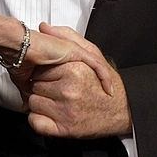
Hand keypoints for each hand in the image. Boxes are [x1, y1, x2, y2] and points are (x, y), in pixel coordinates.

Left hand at [26, 23, 131, 138]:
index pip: (40, 67)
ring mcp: (65, 111)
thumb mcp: (92, 56)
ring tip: (56, 102)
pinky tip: (50, 115)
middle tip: (57, 89)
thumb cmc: (105, 84)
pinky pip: (34, 122)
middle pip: (34, 84)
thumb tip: (43, 27)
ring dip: (41, 102)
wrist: (123, 112)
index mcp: (74, 69)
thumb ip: (67, 39)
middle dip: (42, 86)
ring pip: (32, 102)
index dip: (45, 71)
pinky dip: (38, 119)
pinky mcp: (63, 130)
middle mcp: (69, 90)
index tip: (54, 76)